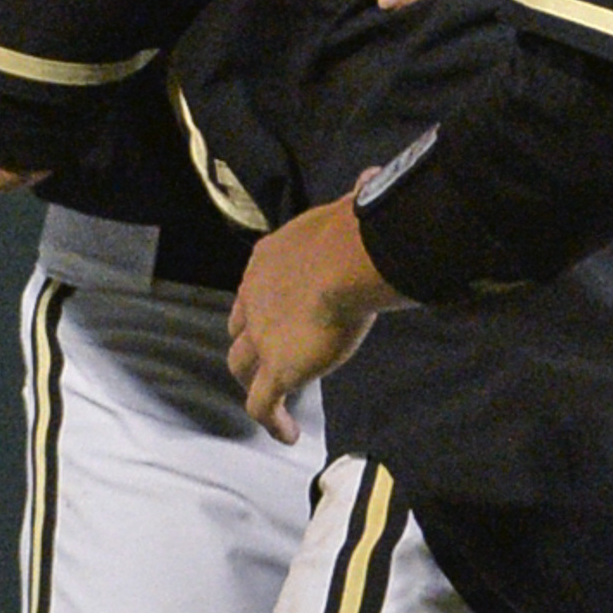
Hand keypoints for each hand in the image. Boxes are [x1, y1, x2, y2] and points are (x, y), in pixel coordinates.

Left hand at [227, 195, 404, 440]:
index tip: (287, 312)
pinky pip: (263, 404)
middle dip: (251, 339)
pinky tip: (286, 434)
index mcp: (269, 258)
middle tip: (275, 353)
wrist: (344, 261)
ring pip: (241, 366)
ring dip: (255, 381)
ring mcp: (262, 336)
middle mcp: (255, 296)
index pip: (258, 285)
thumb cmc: (353, 232)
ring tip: (275, 398)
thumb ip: (357, 200)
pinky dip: (271, 420)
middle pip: (239, 326)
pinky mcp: (277, 369)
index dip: (267, 302)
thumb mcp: (348, 209)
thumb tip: (373, 177)